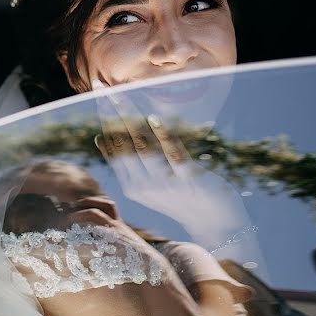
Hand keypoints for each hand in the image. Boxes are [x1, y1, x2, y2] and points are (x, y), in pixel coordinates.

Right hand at [93, 81, 248, 247]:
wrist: (218, 227)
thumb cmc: (184, 200)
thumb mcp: (151, 186)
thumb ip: (130, 166)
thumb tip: (102, 139)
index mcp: (132, 187)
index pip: (112, 147)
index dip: (104, 120)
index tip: (97, 95)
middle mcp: (144, 186)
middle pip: (122, 143)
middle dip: (110, 113)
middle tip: (101, 88)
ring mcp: (166, 183)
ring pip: (141, 146)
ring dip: (128, 118)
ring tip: (119, 96)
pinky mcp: (189, 179)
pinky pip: (172, 154)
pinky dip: (162, 135)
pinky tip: (154, 117)